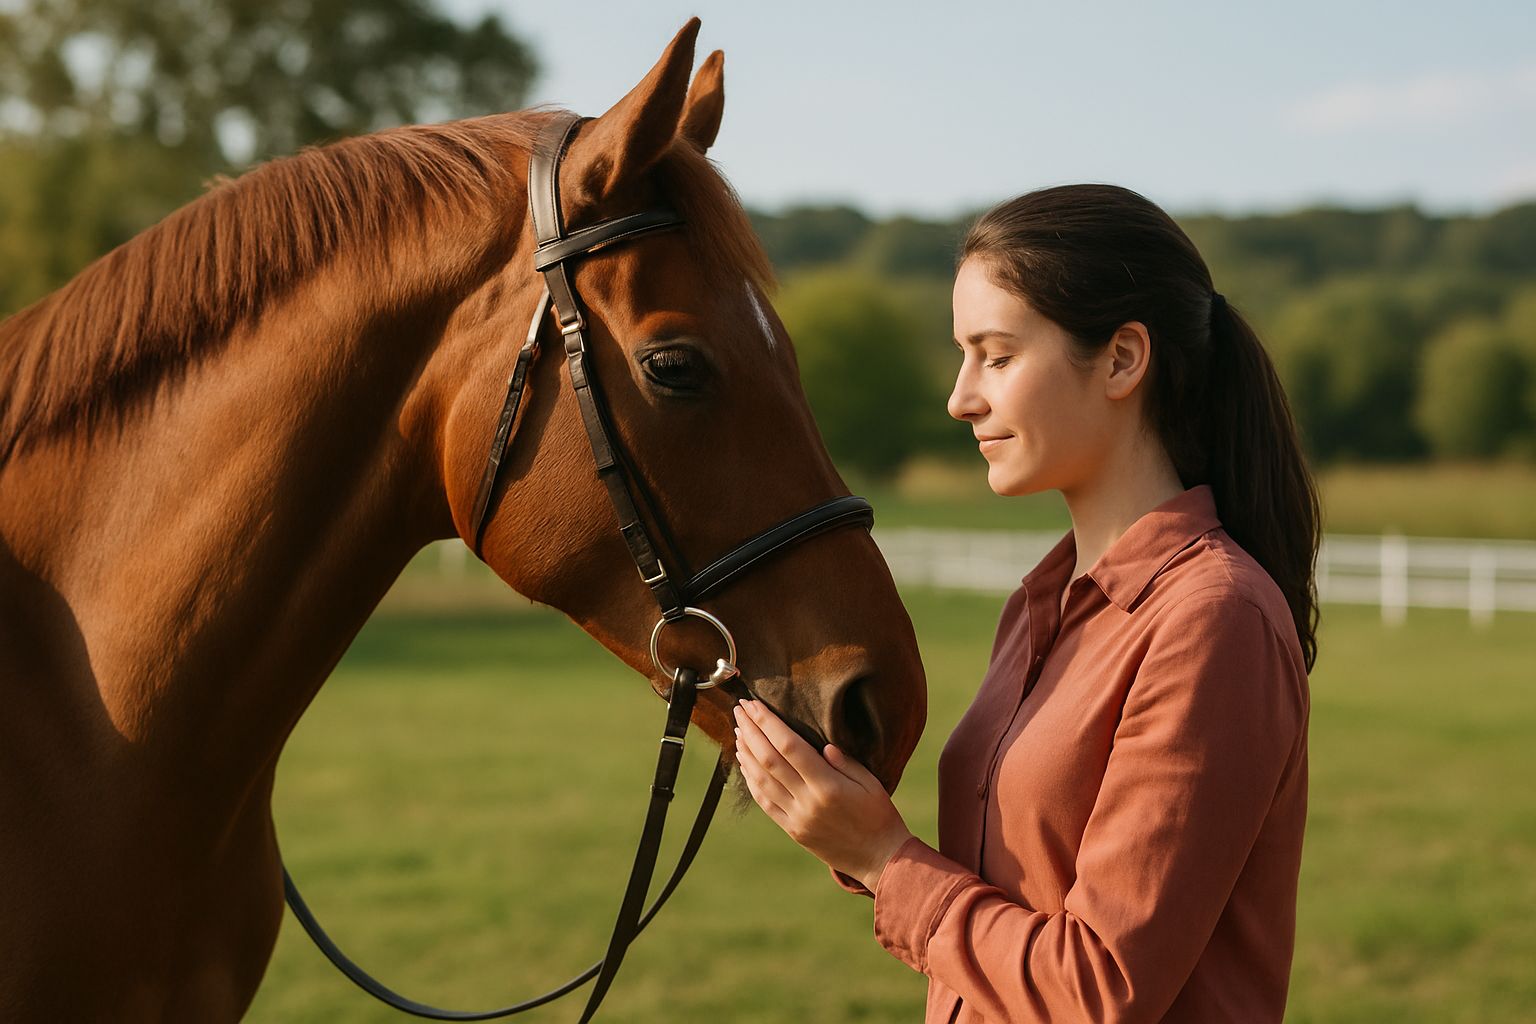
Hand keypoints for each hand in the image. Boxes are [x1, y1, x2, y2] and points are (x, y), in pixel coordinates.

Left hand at [733, 699, 912, 892]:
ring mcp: (797, 818)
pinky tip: (745, 764)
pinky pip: (764, 802)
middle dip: (750, 731)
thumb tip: (822, 745)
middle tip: (739, 710)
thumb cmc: (879, 816)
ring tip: (738, 732)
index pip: (790, 746)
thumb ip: (846, 762)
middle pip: (768, 759)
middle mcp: (807, 801)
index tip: (754, 704)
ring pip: (760, 780)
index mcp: (828, 786)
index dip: (767, 723)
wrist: (879, 859)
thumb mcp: (871, 783)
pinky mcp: (792, 830)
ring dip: (746, 753)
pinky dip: (751, 780)